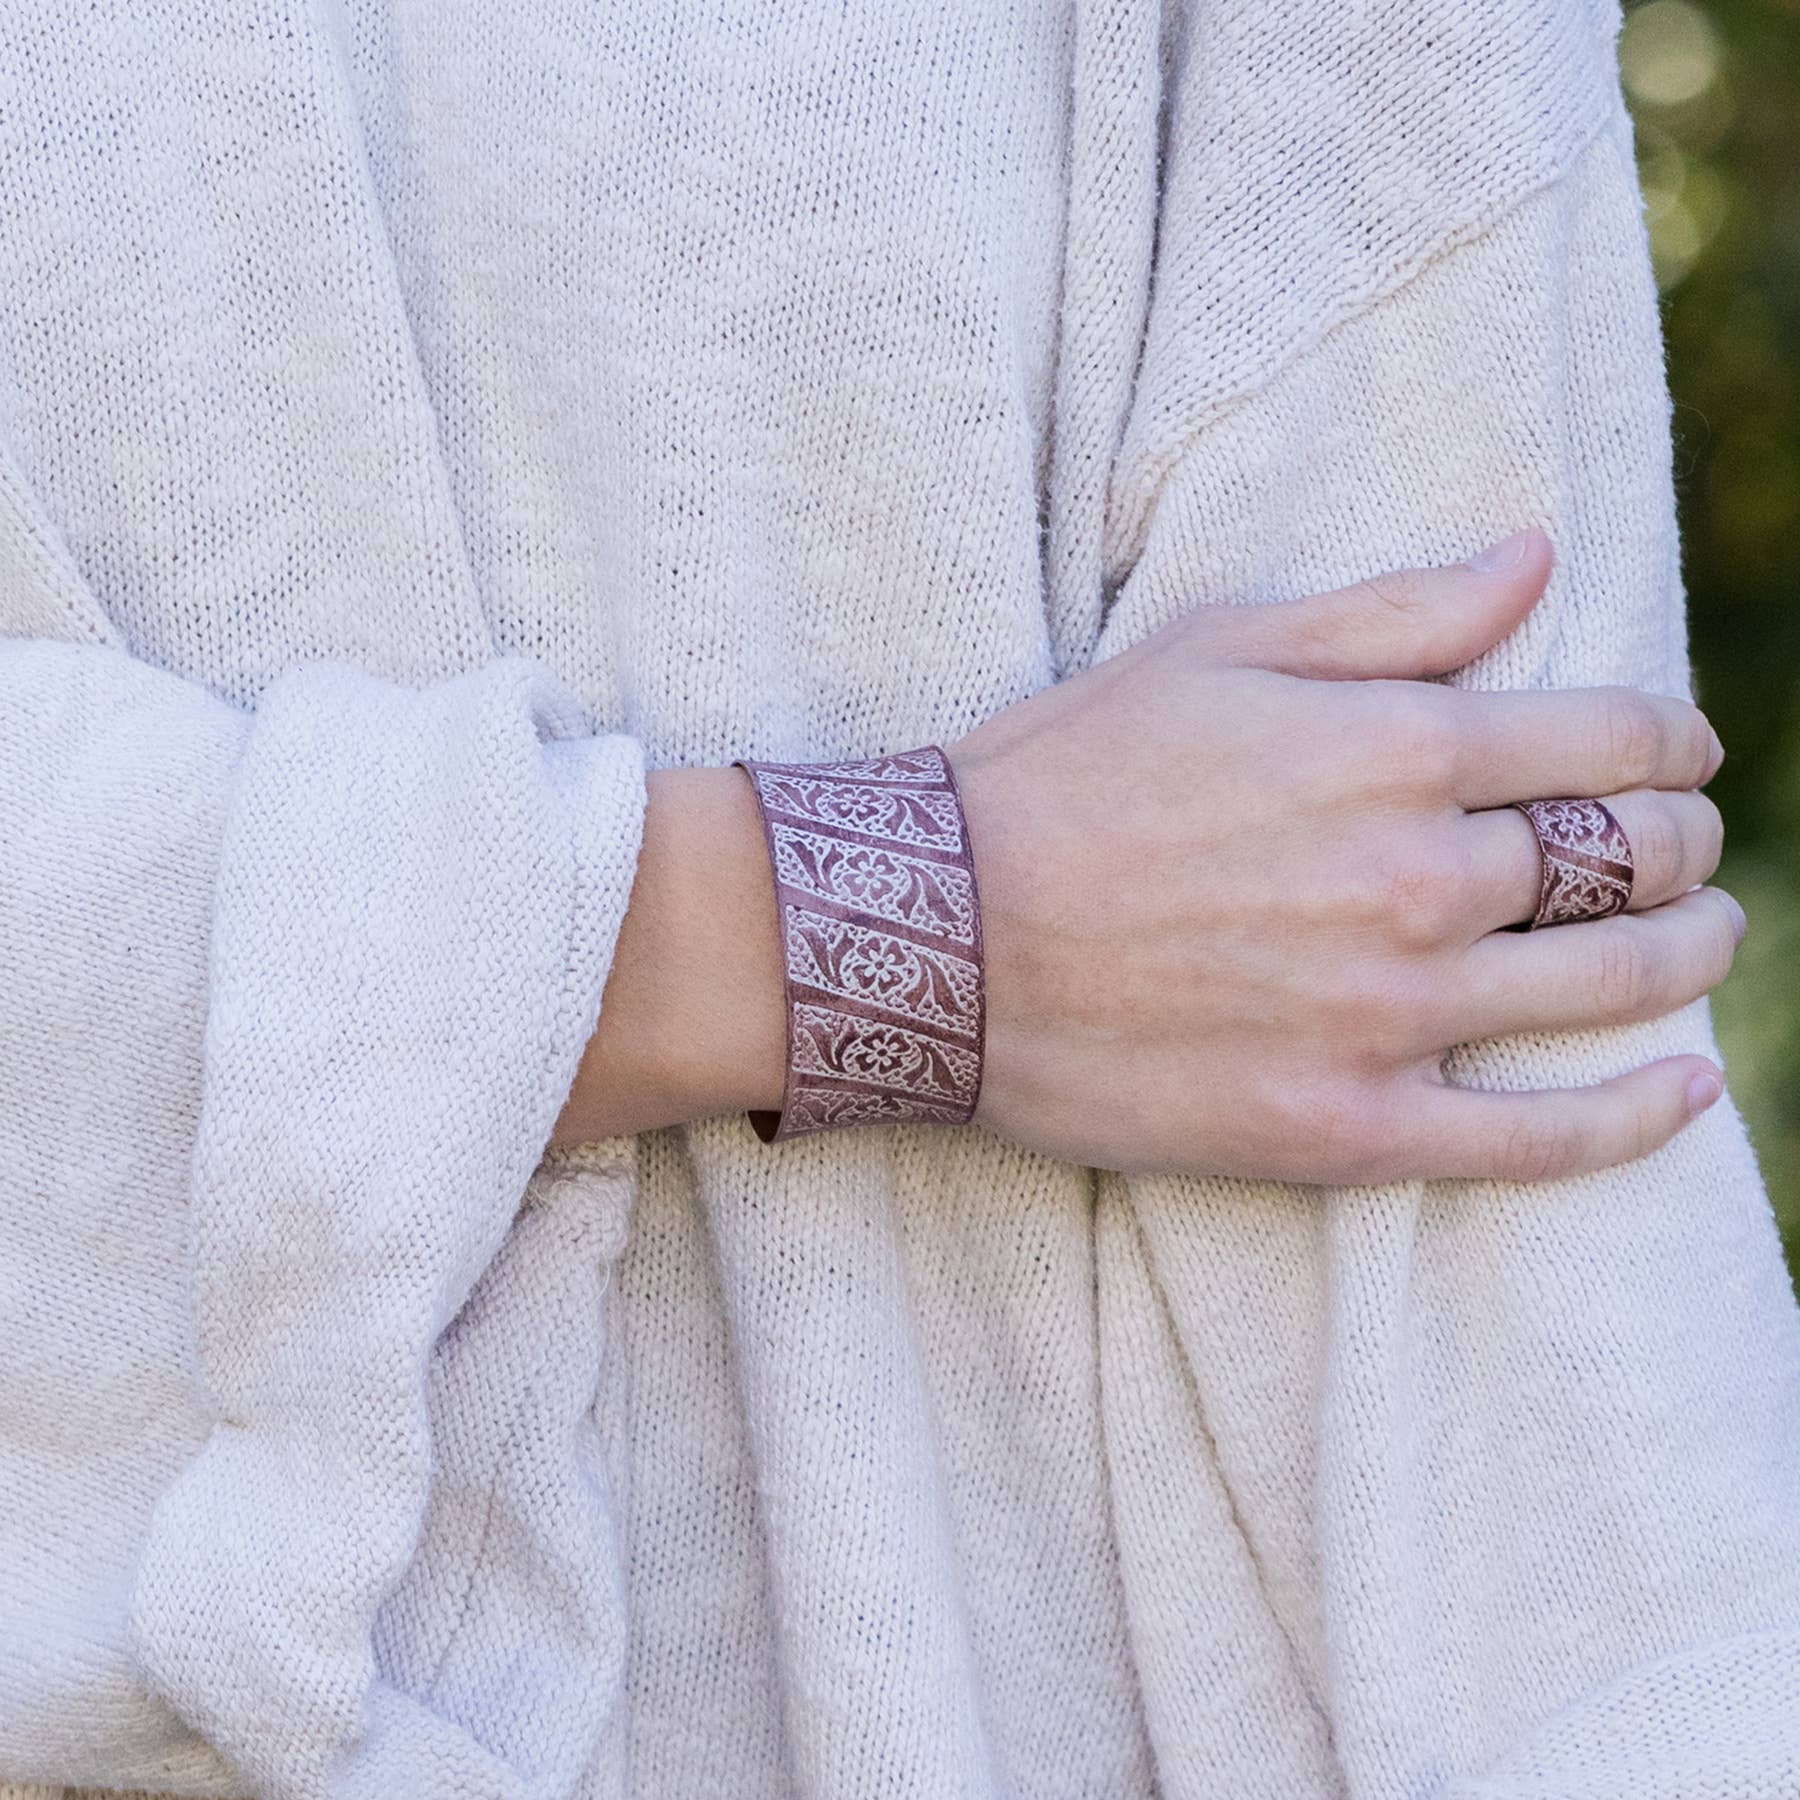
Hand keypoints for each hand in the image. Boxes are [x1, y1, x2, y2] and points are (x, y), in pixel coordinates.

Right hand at [946, 528, 1737, 1182]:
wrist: (935, 938)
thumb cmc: (1059, 778)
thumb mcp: (1212, 650)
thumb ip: (1390, 613)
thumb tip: (1535, 560)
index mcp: (1396, 751)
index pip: (1611, 739)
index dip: (1672, 742)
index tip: (1683, 753)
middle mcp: (1419, 882)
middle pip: (1625, 861)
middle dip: (1678, 843)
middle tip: (1680, 847)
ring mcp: (1389, 1016)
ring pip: (1610, 986)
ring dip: (1687, 954)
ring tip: (1703, 940)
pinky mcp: (1344, 1127)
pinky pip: (1535, 1141)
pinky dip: (1631, 1118)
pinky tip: (1683, 1095)